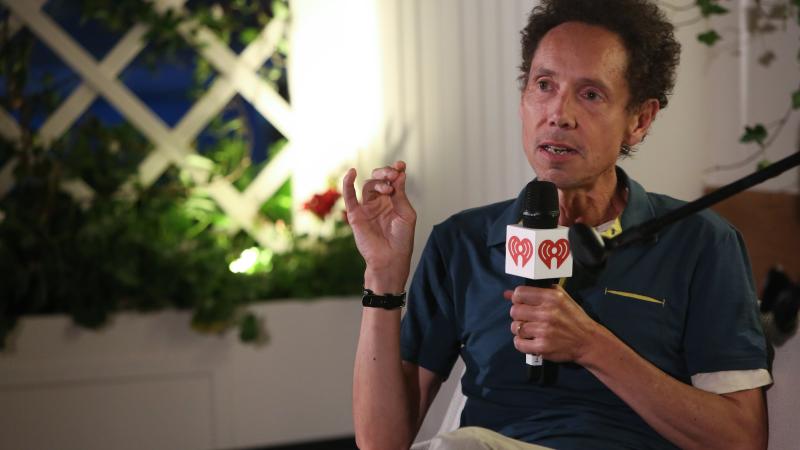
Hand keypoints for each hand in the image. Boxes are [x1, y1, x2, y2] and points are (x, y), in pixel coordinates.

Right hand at [342, 161, 415, 291]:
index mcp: (393, 201)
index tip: (401, 165)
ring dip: (378, 181)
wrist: (391, 259)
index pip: (392, 180)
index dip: (395, 171)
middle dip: (386, 173)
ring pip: (368, 185)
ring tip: (387, 189)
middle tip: (393, 175)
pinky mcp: (355, 215)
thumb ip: (401, 194)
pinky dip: (347, 183)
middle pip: (378, 179)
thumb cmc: (402, 240)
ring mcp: (367, 208)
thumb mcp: (406, 214)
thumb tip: (400, 173)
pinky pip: (349, 197)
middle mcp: (379, 202)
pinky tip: (351, 172)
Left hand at [505, 285, 601, 363]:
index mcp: (551, 297)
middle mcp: (547, 313)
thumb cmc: (573, 318)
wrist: (588, 341)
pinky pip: (518, 343)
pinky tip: (530, 340)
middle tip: (527, 319)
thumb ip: (535, 292)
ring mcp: (544, 331)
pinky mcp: (542, 347)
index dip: (517, 299)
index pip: (520, 293)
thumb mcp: (559, 298)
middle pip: (514, 311)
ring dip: (520, 330)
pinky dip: (521, 343)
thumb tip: (507, 293)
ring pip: (515, 327)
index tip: (522, 304)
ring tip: (531, 330)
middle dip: (518, 315)